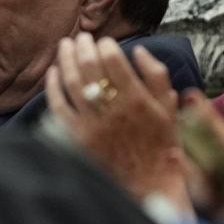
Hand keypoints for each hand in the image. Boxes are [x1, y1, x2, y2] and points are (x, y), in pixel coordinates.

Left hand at [45, 35, 185, 203]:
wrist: (148, 185)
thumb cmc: (161, 146)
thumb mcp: (170, 110)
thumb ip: (158, 77)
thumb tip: (139, 50)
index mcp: (137, 100)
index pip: (114, 61)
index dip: (106, 46)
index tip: (104, 42)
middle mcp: (113, 110)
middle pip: (90, 68)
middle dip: (84, 47)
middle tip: (81, 37)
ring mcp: (92, 124)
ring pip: (72, 83)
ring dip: (66, 60)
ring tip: (66, 46)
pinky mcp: (77, 138)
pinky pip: (59, 106)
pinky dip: (54, 87)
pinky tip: (54, 73)